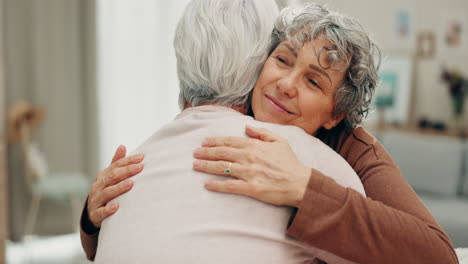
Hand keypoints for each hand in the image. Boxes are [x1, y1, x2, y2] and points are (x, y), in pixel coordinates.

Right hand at [87, 145, 143, 227]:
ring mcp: (96, 200)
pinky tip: (116, 207)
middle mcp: (98, 187)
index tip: (141, 158)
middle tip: (140, 167)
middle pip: (111, 177)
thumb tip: (122, 146)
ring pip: (106, 193)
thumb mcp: (109, 177)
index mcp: (103, 176)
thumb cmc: (106, 192)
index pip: (115, 166)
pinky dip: (108, 209)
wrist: (92, 214)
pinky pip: (101, 212)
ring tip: (131, 184)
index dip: (128, 161)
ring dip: (119, 188)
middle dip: (126, 171)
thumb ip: (116, 163)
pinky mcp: (96, 214)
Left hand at [193, 125, 310, 206]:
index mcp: (255, 146)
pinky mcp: (251, 188)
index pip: (230, 141)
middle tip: (194, 153)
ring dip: (207, 166)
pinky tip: (206, 184)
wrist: (300, 183)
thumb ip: (262, 133)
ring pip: (223, 168)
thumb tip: (247, 126)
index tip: (204, 142)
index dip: (215, 141)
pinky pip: (230, 186)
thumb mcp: (280, 141)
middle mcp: (250, 157)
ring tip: (195, 165)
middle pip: (223, 153)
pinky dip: (217, 185)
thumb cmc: (290, 163)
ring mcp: (249, 173)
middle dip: (206, 152)